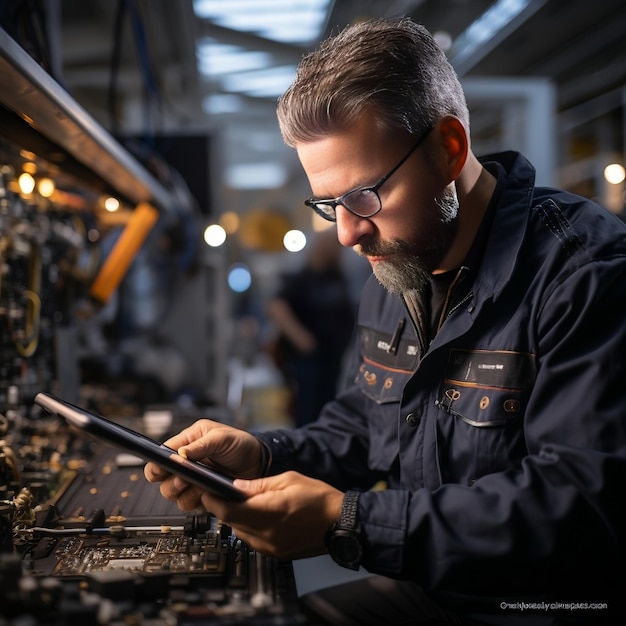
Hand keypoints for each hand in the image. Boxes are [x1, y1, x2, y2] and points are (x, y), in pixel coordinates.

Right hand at [144, 419, 265, 509]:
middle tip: (183, 479)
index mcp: (187, 444)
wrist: (258, 462)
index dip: (156, 464)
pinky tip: (207, 492)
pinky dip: (196, 499)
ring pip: (173, 494)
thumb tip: (180, 454)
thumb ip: (200, 445)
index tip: (158, 471)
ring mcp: (193, 481)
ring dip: (183, 492)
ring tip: (198, 485)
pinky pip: (189, 504)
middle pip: (162, 479)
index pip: (161, 455)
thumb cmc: (239, 444)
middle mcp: (186, 464)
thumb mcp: (220, 437)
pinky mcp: (201, 495)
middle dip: (171, 481)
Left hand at [200, 471, 343, 559]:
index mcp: (270, 512)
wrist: (341, 523)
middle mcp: (268, 534)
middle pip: (232, 523)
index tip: (208, 492)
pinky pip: (253, 541)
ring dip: (237, 519)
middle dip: (223, 508)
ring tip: (243, 504)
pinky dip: (249, 528)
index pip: (229, 511)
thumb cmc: (319, 499)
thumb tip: (237, 486)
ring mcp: (271, 547)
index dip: (214, 502)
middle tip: (222, 495)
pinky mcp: (276, 553)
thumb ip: (260, 484)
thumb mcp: (290, 479)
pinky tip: (258, 516)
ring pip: (241, 533)